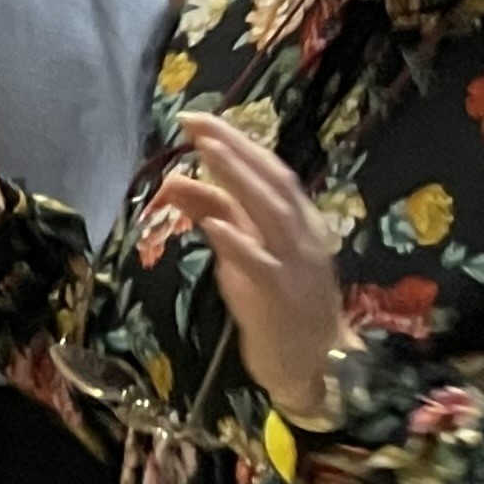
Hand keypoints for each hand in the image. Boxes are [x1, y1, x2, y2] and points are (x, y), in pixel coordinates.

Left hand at [151, 111, 347, 421]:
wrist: (310, 365)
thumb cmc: (274, 304)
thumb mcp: (241, 252)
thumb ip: (214, 214)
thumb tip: (173, 178)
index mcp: (299, 223)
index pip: (272, 172)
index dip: (238, 143)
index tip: (199, 119)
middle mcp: (304, 237)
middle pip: (273, 184)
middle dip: (235, 149)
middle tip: (196, 122)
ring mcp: (297, 266)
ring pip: (273, 215)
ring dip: (239, 180)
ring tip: (207, 151)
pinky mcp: (282, 298)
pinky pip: (262, 266)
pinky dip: (240, 242)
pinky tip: (216, 226)